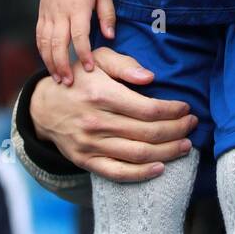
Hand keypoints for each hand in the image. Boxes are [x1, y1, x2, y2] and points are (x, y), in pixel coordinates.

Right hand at [28, 45, 198, 183]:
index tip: (186, 108)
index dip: (173, 111)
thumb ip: (124, 65)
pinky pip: (118, 173)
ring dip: (167, 152)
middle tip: (191, 125)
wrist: (43, 107)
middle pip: (148, 133)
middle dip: (177, 130)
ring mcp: (90, 145)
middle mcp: (97, 122)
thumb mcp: (97, 60)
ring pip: (138, 154)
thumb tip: (149, 77)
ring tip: (185, 146)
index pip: (149, 109)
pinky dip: (141, 174)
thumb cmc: (78, 79)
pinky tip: (160, 168)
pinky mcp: (86, 161)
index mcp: (103, 95)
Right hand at [37, 0, 115, 85]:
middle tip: (69, 82)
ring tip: (59, 78)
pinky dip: (42, 52)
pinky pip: (39, 36)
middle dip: (63, 65)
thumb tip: (110, 36)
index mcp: (77, 8)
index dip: (83, 53)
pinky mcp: (41, 15)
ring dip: (50, 62)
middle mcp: (60, 13)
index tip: (90, 68)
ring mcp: (48, 15)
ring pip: (45, 43)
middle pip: (58, 43)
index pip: (79, 35)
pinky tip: (48, 63)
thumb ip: (107, 14)